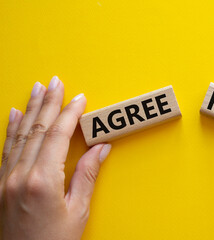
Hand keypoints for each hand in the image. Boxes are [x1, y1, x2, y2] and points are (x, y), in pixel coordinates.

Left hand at [0, 77, 110, 239]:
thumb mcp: (77, 211)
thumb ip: (87, 176)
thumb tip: (100, 149)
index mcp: (42, 181)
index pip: (58, 136)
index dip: (70, 114)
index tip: (79, 99)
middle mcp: (19, 175)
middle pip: (37, 129)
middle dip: (48, 102)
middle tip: (56, 82)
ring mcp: (5, 179)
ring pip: (19, 134)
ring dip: (30, 109)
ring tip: (37, 88)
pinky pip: (6, 147)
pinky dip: (11, 128)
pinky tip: (13, 113)